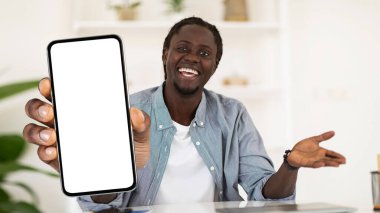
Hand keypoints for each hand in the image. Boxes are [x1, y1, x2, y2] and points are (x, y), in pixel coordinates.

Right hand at [23, 78, 150, 171]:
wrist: (127, 172)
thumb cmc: (128, 145)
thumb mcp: (139, 132)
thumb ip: (141, 122)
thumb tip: (135, 113)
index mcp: (81, 107)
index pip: (58, 91)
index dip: (48, 84)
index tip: (49, 83)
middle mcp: (64, 120)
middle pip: (39, 108)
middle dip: (39, 108)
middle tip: (50, 112)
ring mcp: (59, 140)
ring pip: (34, 130)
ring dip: (37, 131)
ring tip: (52, 136)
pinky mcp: (58, 159)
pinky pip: (42, 153)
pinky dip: (43, 151)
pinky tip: (53, 151)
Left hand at [287, 131, 345, 167]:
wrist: (293, 153)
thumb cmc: (303, 147)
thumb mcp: (313, 140)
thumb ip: (323, 137)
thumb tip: (333, 132)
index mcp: (321, 151)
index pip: (331, 153)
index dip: (337, 156)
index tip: (344, 158)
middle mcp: (319, 157)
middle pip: (329, 159)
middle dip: (336, 160)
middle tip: (344, 162)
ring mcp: (313, 161)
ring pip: (323, 163)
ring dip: (329, 163)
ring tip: (337, 164)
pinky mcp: (306, 163)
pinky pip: (313, 164)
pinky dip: (317, 164)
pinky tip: (322, 164)